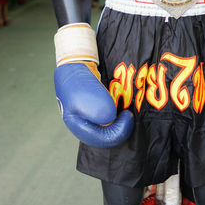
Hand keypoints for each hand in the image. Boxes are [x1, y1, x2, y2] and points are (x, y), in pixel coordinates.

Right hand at [54, 23, 133, 148]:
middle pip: (107, 136)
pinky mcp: (96, 111)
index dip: (120, 131)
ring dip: (120, 121)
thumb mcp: (89, 96)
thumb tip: (111, 119)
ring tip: (127, 110)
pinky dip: (117, 114)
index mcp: (79, 126)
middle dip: (121, 127)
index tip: (128, 115)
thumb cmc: (80, 81)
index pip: (104, 139)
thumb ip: (101, 111)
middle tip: (128, 114)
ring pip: (109, 128)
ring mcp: (90, 118)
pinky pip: (109, 118)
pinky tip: (123, 106)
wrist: (76, 64)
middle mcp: (85, 126)